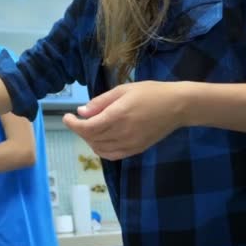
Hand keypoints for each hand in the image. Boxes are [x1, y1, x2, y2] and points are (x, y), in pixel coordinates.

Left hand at [63, 81, 187, 159]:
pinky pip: (112, 155)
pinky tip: (100, 140)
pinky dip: (101, 150)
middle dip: (80, 130)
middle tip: (78, 120)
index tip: (66, 117)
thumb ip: (100, 102)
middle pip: (91, 138)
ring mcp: (130, 144)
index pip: (87, 128)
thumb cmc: (150, 92)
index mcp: (118, 116)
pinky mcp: (136, 150)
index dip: (73, 124)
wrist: (178, 106)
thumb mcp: (123, 90)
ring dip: (89, 140)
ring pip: (100, 149)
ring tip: (89, 128)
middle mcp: (122, 133)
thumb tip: (81, 111)